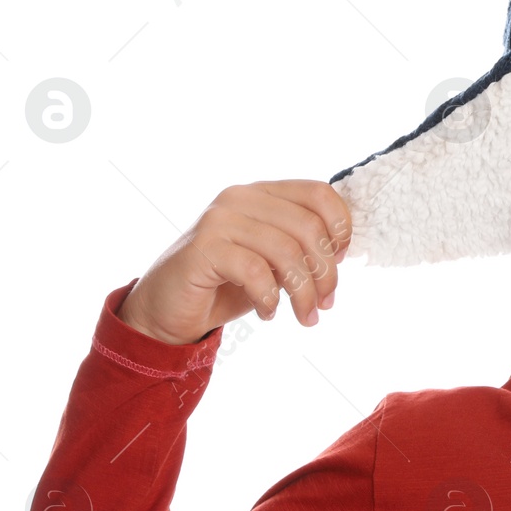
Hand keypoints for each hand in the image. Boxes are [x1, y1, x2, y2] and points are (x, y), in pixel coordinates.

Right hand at [117, 180, 351, 344]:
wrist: (169, 309)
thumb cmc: (229, 284)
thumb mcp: (274, 262)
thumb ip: (303, 249)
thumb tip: (341, 253)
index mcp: (263, 193)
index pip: (319, 193)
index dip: (341, 229)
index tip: (340, 263)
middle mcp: (240, 196)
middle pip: (309, 227)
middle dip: (326, 273)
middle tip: (325, 305)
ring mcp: (219, 219)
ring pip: (286, 251)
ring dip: (303, 293)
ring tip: (305, 317)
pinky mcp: (202, 248)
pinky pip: (255, 271)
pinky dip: (269, 298)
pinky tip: (268, 313)